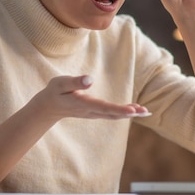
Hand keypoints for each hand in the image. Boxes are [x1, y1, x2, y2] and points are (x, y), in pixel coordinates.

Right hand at [34, 75, 149, 119]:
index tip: (133, 111)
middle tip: (146, 112)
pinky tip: (134, 111)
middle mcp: (91, 111)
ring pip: (114, 115)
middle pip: (113, 114)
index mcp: (84, 104)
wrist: (48, 107)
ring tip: (145, 112)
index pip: (104, 107)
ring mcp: (93, 113)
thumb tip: (90, 79)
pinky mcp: (95, 112)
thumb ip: (75, 82)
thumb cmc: (54, 92)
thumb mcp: (60, 83)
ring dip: (130, 114)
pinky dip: (124, 113)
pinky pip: (112, 114)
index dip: (119, 109)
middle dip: (130, 113)